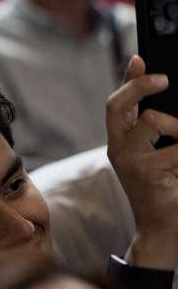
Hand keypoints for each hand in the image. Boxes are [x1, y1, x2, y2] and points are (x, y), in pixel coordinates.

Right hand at [106, 55, 177, 258]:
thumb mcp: (159, 154)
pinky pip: (176, 148)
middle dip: (140, 86)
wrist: (163, 228)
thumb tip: (161, 91)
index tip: (141, 59)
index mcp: (120, 141)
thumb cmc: (166, 189)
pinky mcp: (146, 172)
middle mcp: (118, 148)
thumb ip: (157, 128)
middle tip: (165, 79)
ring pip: (152, 120)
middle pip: (118, 104)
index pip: (117, 103)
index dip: (128, 79)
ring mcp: (128, 160)